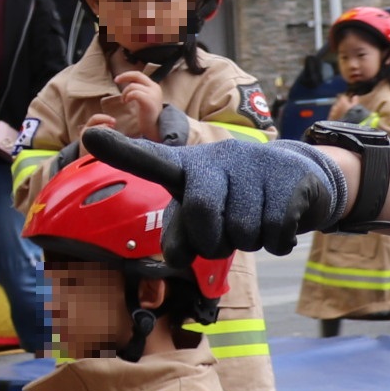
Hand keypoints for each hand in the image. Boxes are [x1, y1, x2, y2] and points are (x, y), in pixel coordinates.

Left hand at [80, 126, 345, 257]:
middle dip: (212, 241)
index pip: (150, 158)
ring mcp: (254, 165)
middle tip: (224, 237)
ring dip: (249, 242)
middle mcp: (216, 160)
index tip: (88, 133)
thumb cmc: (236, 200)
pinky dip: (277, 242)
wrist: (300, 180)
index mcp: (187, 168)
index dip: (120, 150)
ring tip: (256, 219)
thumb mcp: (204, 214)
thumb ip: (181, 235)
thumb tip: (178, 257)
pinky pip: (274, 236)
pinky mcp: (289, 179)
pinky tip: (280, 222)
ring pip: (242, 233)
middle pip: (201, 215)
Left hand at [102, 71, 166, 139]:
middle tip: (116, 81)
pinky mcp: (149, 102)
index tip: (118, 79)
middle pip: (137, 75)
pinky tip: (126, 102)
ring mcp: (153, 94)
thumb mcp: (144, 99)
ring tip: (124, 100)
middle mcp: (155, 88)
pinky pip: (135, 93)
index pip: (139, 75)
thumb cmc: (147, 115)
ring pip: (133, 86)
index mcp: (154, 86)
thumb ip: (139, 90)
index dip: (127, 75)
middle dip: (125, 76)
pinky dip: (128, 96)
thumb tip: (128, 83)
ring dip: (125, 92)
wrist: (155, 128)